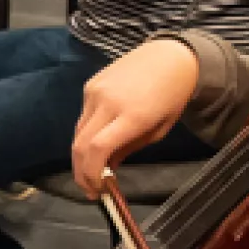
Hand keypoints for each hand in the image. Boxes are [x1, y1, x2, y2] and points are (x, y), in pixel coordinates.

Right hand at [71, 39, 200, 195]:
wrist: (169, 57)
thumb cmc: (171, 97)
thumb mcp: (157, 130)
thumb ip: (128, 150)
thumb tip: (106, 168)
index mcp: (132, 115)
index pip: (97, 149)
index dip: (91, 174)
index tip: (97, 191)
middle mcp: (108, 102)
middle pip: (80, 144)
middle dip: (81, 172)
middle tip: (89, 188)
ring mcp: (95, 91)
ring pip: (78, 132)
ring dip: (81, 155)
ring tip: (92, 170)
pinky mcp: (90, 84)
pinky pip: (83, 116)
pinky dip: (86, 134)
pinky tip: (97, 141)